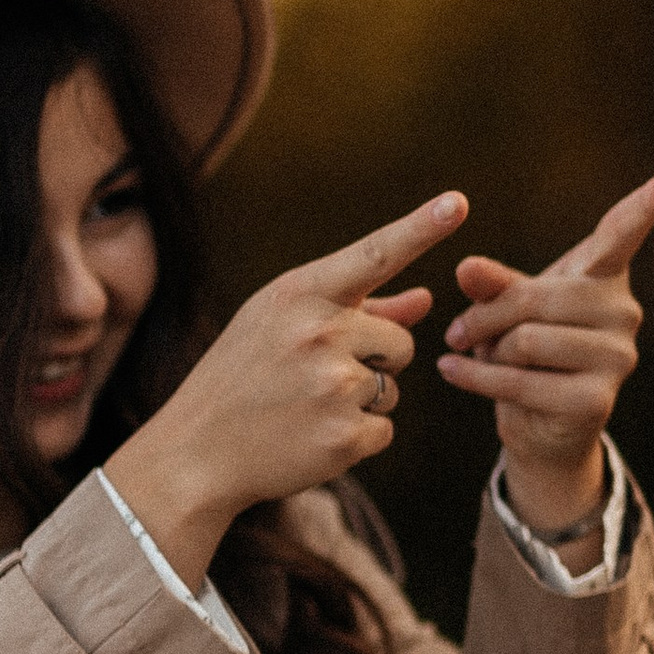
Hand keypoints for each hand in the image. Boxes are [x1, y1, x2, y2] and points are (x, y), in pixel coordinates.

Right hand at [105, 190, 468, 585]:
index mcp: (299, 294)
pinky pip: (384, 430)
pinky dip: (357, 438)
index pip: (374, 255)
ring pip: (394, 389)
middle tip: (314, 378)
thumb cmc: (243, 376)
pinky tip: (311, 436)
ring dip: (363, 401)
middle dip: (374, 362)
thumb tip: (427, 298)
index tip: (458, 202)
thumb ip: (361, 310)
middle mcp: (319, 333)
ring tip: (304, 406)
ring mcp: (333, 386)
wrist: (195, 452)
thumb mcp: (282, 325)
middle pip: (401, 343)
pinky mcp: (344, 436)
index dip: (421, 228)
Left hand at [438, 166, 653, 561]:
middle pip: (537, 297)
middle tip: (458, 330)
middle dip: (487, 314)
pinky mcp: (596, 399)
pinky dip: (476, 377)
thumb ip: (492, 283)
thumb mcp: (508, 308)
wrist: (540, 425)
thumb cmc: (526, 352)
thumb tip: (467, 267)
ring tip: (478, 354)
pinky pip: (520, 380)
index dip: (652, 203)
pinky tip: (451, 371)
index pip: (626, 232)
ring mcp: (617, 357)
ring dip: (487, 350)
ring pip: (527, 340)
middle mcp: (623, 311)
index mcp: (604, 277)